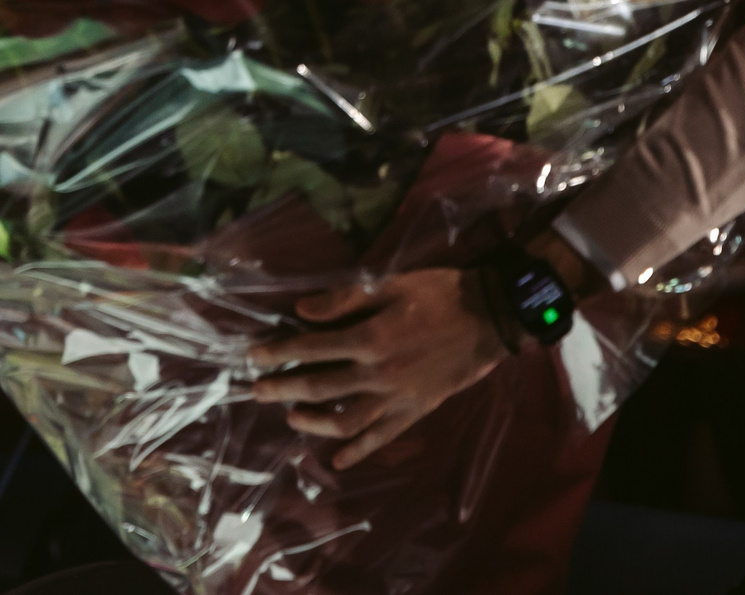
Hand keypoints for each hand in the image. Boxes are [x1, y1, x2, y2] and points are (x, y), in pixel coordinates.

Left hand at [249, 268, 507, 468]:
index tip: (253, 357)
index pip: (311, 347)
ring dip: (313, 422)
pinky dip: (357, 451)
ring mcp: (398, 398)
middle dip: (283, 388)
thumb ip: (345, 300)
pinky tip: (337, 459)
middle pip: (320, 387)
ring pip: (346, 421)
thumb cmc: (439, 293)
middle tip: (257, 391)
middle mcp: (379, 373)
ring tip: (291, 416)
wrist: (490, 317)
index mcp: (371, 337)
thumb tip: (302, 311)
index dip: (279, 352)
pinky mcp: (416, 411)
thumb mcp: (391, 285)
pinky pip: (381, 437)